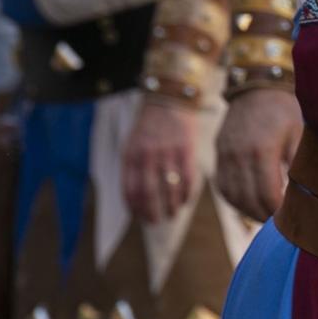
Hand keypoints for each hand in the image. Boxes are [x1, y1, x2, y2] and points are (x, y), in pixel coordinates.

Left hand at [121, 99, 198, 224]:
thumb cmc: (149, 124)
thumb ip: (132, 167)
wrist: (170, 96)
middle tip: (156, 221)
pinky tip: (186, 200)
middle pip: (149, 194)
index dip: (135, 209)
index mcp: (131, 156)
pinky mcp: (187, 149)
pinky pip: (188, 178)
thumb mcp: (132, 143)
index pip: (130, 191)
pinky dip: (187, 193)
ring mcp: (168, 153)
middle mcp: (147, 156)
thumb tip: (135, 198)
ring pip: (169, 189)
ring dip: (171, 206)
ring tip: (172, 213)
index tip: (140, 217)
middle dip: (152, 212)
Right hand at [214, 88, 301, 219]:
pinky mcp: (219, 154)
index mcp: (262, 151)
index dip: (277, 212)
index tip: (289, 219)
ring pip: (232, 196)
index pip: (267, 193)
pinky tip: (249, 203)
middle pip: (247, 199)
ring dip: (248, 211)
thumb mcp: (299, 134)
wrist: (256, 88)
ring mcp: (225, 155)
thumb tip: (306, 193)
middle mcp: (239, 155)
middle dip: (264, 215)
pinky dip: (235, 200)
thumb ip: (299, 164)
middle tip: (279, 224)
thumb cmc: (283, 110)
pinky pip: (222, 186)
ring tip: (265, 217)